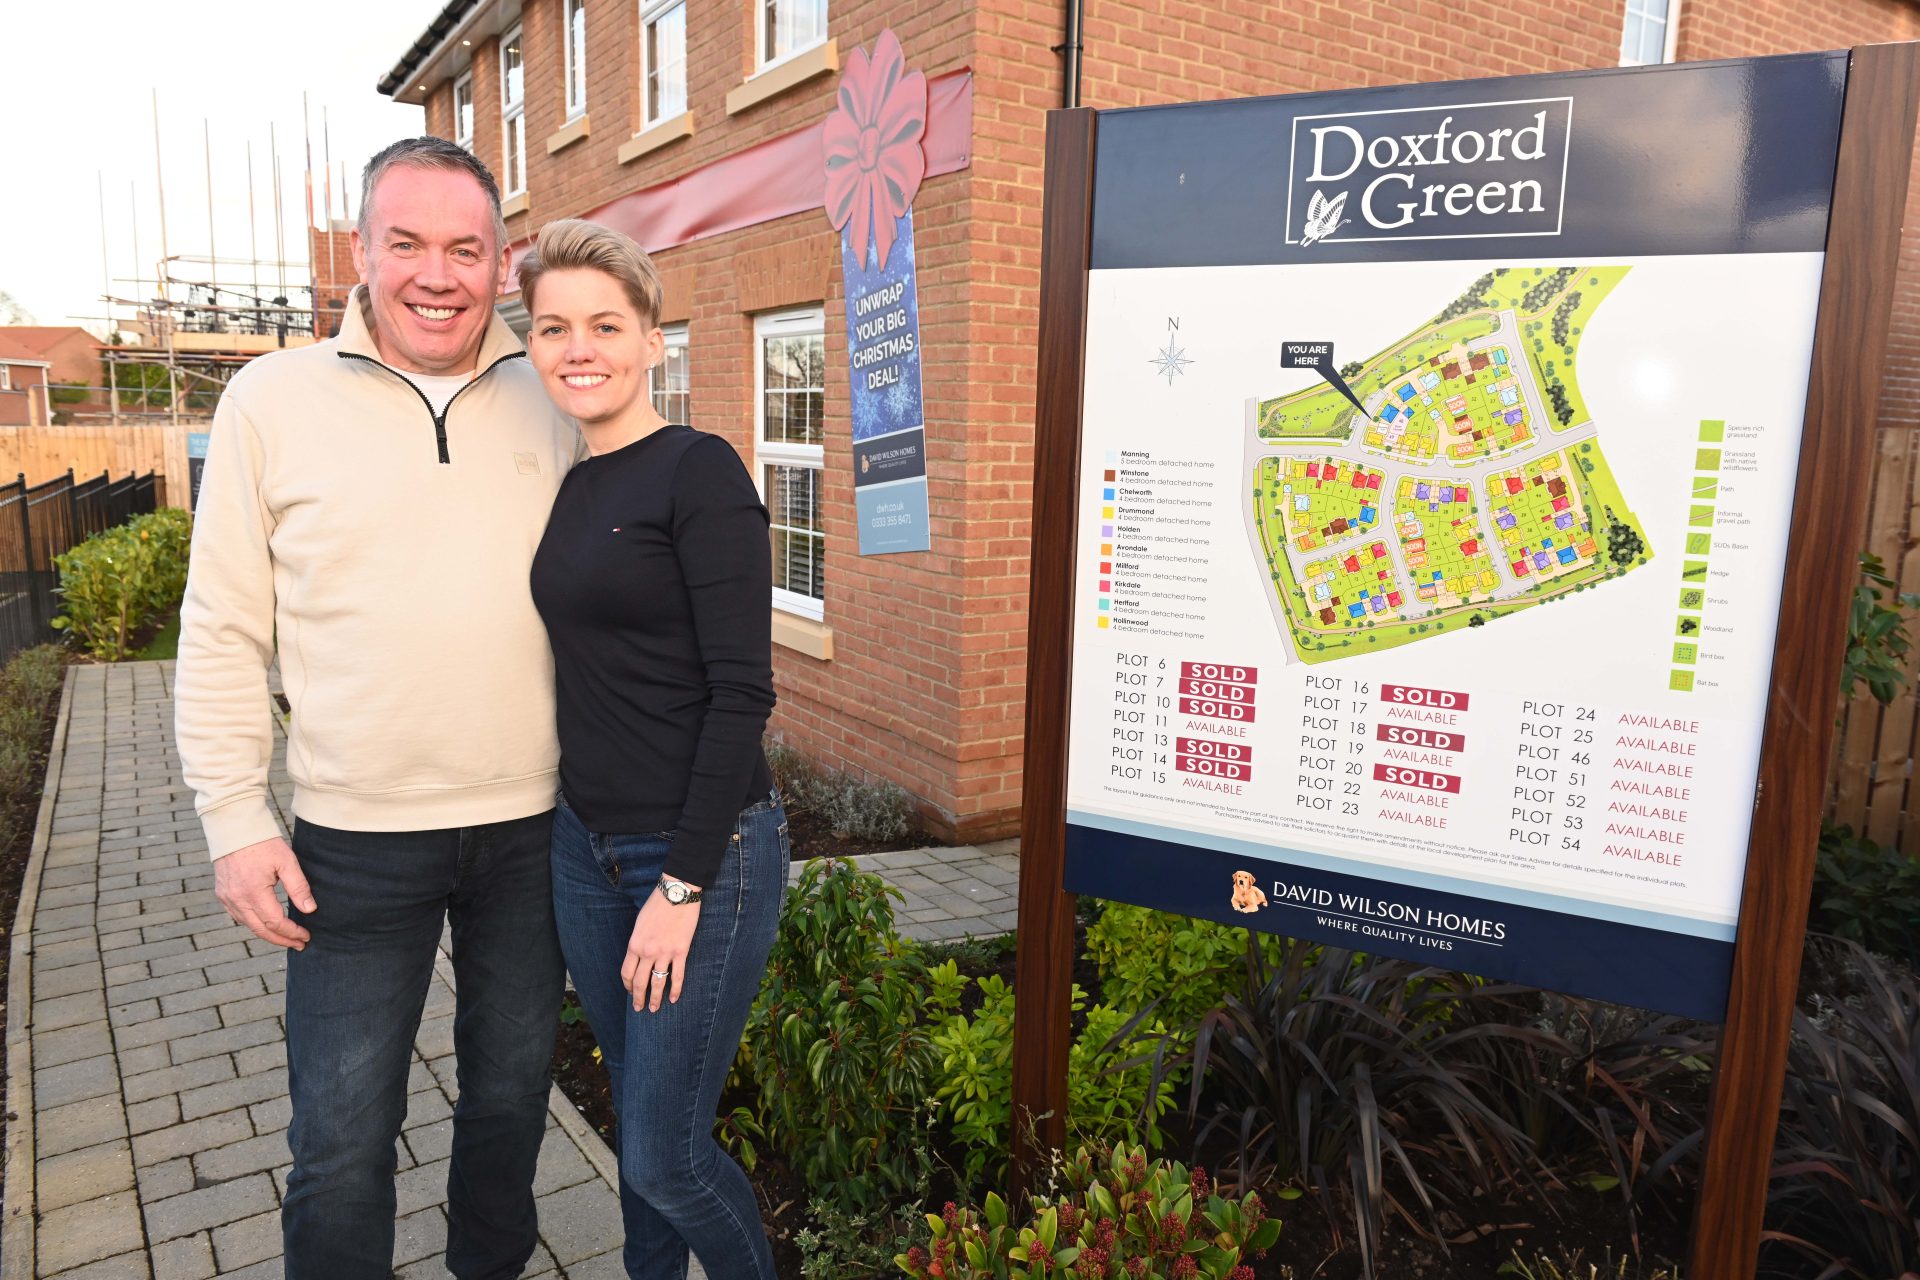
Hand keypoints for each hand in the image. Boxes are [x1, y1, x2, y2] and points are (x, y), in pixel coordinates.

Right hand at [213, 837, 316, 949]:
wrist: (234, 827)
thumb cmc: (263, 842)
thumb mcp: (286, 861)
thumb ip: (298, 887)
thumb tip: (310, 910)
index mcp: (254, 892)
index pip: (275, 923)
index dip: (292, 933)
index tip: (306, 937)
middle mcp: (237, 899)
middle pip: (261, 930)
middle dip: (281, 939)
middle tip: (299, 944)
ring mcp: (227, 898)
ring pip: (248, 925)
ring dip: (267, 934)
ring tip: (286, 937)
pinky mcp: (222, 894)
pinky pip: (238, 916)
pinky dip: (253, 924)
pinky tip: (266, 924)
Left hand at [620, 883, 702, 1011]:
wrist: (677, 893)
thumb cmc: (657, 904)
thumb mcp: (639, 923)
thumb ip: (638, 942)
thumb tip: (639, 957)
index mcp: (634, 944)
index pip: (627, 973)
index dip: (627, 986)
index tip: (630, 991)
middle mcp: (648, 952)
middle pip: (640, 982)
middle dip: (638, 998)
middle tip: (640, 1008)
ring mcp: (665, 953)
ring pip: (658, 983)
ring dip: (655, 998)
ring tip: (655, 1009)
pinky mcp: (681, 952)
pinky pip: (678, 975)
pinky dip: (675, 989)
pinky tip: (674, 999)